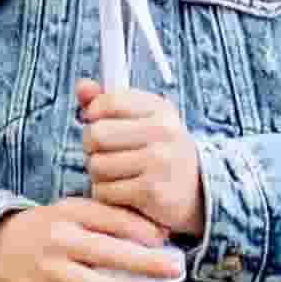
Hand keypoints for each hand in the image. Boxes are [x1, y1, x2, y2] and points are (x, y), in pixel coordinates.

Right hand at [0, 196, 183, 281]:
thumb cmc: (49, 229)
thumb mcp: (72, 212)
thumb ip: (109, 220)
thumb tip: (158, 235)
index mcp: (68, 213)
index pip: (108, 217)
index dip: (139, 228)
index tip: (165, 240)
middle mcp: (58, 240)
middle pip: (105, 253)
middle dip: (143, 262)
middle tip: (174, 269)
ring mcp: (49, 271)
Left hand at [78, 79, 205, 236]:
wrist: (198, 193)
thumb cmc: (161, 150)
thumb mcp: (142, 120)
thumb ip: (107, 102)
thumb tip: (82, 87)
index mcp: (159, 109)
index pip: (108, 102)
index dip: (92, 113)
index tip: (95, 122)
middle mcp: (163, 133)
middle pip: (96, 134)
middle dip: (90, 147)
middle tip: (102, 153)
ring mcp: (160, 163)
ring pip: (97, 165)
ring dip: (97, 174)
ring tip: (116, 174)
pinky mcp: (153, 193)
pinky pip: (104, 191)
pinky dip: (105, 194)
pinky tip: (122, 192)